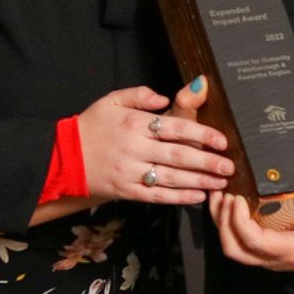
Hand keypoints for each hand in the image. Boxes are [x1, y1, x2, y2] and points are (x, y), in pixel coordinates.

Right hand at [77, 79, 234, 205]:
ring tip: (221, 183)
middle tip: (229, 167)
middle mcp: (135, 148)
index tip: (222, 141)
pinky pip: (156, 196)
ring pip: (171, 178)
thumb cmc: (92, 126)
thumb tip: (165, 97)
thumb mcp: (111, 100)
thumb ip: (140, 95)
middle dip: (207, 162)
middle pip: (178, 155)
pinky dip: (178, 198)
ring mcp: (130, 172)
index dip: (201, 134)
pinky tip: (198, 197)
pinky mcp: (126, 191)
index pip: (175, 127)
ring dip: (199, 181)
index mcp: (134, 123)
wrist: (63, 157)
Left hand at [209, 177, 293, 272]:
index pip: (254, 241)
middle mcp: (274, 259)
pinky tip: (225, 204)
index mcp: (292, 249)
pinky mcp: (261, 253)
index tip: (237, 198)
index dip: (238, 221)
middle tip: (225, 193)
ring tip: (220, 194)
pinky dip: (226, 224)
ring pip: (231, 247)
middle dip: (222, 220)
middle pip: (234, 248)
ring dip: (220, 221)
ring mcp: (266, 259)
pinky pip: (236, 243)